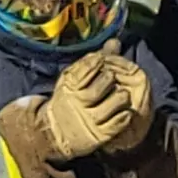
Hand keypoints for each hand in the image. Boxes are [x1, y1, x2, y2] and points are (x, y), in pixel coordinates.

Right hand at [36, 48, 150, 161]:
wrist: (52, 132)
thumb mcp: (73, 79)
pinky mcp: (100, 135)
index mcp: (69, 86)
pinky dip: (125, 113)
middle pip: (106, 81)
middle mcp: (78, 102)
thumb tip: (115, 42)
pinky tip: (122, 111)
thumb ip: (94, 62)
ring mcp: (90, 119)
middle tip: (112, 79)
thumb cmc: (68, 100)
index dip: (99, 60)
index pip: (89, 66)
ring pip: (117, 100)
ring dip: (122, 95)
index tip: (101, 61)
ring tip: (119, 95)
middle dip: (111, 77)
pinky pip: (121, 120)